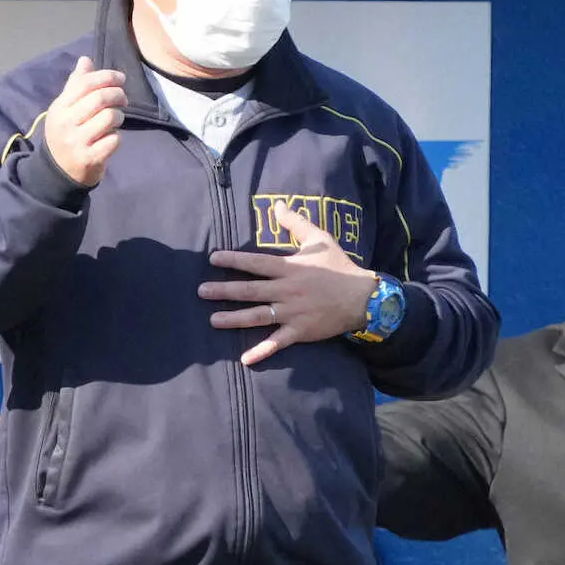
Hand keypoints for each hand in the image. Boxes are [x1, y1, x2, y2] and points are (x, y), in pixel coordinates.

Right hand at [44, 56, 126, 186]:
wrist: (58, 171)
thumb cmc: (66, 133)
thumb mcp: (64, 108)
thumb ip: (76, 85)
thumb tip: (86, 60)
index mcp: (59, 107)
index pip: (85, 83)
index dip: (106, 76)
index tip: (121, 78)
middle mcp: (66, 123)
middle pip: (99, 98)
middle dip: (117, 94)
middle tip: (123, 98)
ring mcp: (77, 142)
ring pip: (109, 118)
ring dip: (118, 116)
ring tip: (116, 119)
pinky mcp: (90, 158)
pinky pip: (114, 140)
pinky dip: (116, 137)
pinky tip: (111, 137)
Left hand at [198, 200, 376, 365]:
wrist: (363, 298)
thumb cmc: (340, 266)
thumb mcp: (320, 238)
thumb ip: (296, 223)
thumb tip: (277, 204)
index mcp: (290, 268)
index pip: (256, 263)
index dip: (233, 260)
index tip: (213, 258)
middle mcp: (287, 290)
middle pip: (250, 290)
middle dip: (224, 291)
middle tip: (201, 291)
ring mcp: (293, 312)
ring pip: (258, 315)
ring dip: (234, 319)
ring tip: (212, 320)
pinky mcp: (300, 331)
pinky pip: (278, 342)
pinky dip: (262, 351)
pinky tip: (245, 359)